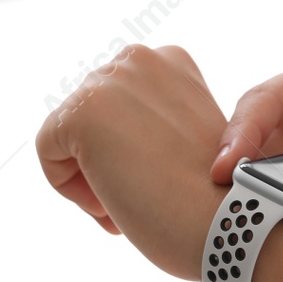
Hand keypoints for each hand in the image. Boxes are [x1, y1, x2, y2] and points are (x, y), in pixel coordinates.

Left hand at [36, 44, 227, 279]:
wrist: (234, 222)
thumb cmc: (217, 199)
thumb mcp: (184, 138)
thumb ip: (149, 123)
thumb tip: (109, 137)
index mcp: (170, 60)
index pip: (118, 104)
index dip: (131, 149)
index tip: (158, 181)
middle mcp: (138, 59)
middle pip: (91, 116)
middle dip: (107, 161)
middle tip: (139, 201)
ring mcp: (108, 81)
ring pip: (68, 133)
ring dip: (89, 175)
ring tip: (123, 207)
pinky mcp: (82, 113)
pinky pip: (48, 149)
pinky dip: (67, 185)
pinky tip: (107, 204)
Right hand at [210, 59, 282, 232]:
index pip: (268, 99)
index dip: (242, 131)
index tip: (226, 168)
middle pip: (242, 133)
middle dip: (230, 169)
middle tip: (222, 208)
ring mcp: (277, 142)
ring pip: (239, 166)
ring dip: (237, 195)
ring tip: (235, 228)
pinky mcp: (272, 174)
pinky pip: (250, 190)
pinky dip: (248, 211)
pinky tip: (244, 235)